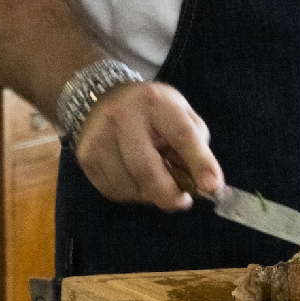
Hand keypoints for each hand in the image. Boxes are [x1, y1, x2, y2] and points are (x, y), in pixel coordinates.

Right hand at [74, 81, 224, 210]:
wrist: (101, 98)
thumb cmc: (151, 112)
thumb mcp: (180, 114)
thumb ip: (195, 145)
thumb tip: (204, 185)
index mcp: (155, 102)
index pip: (181, 135)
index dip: (199, 162)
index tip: (213, 187)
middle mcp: (122, 117)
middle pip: (146, 168)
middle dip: (168, 193)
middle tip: (182, 202)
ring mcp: (100, 138)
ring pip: (129, 186)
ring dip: (149, 194)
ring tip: (155, 179)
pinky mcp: (86, 158)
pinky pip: (114, 191)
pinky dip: (131, 193)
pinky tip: (135, 178)